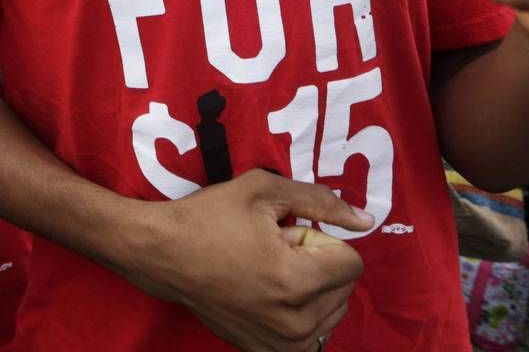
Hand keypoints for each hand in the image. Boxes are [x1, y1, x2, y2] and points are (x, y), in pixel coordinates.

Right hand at [114, 171, 368, 350]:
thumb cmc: (209, 218)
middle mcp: (294, 322)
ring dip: (309, 289)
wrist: (162, 254)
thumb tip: (366, 220)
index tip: (284, 234)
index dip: (319, 239)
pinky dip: (298, 312)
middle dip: (316, 265)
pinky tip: (264, 295)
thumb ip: (322, 202)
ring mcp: (281, 344)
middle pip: (344, 288)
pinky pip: (310, 333)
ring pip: (331, 311)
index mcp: (296, 281)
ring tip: (266, 272)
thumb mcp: (264, 192)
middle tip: (272, 251)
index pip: (352, 262)